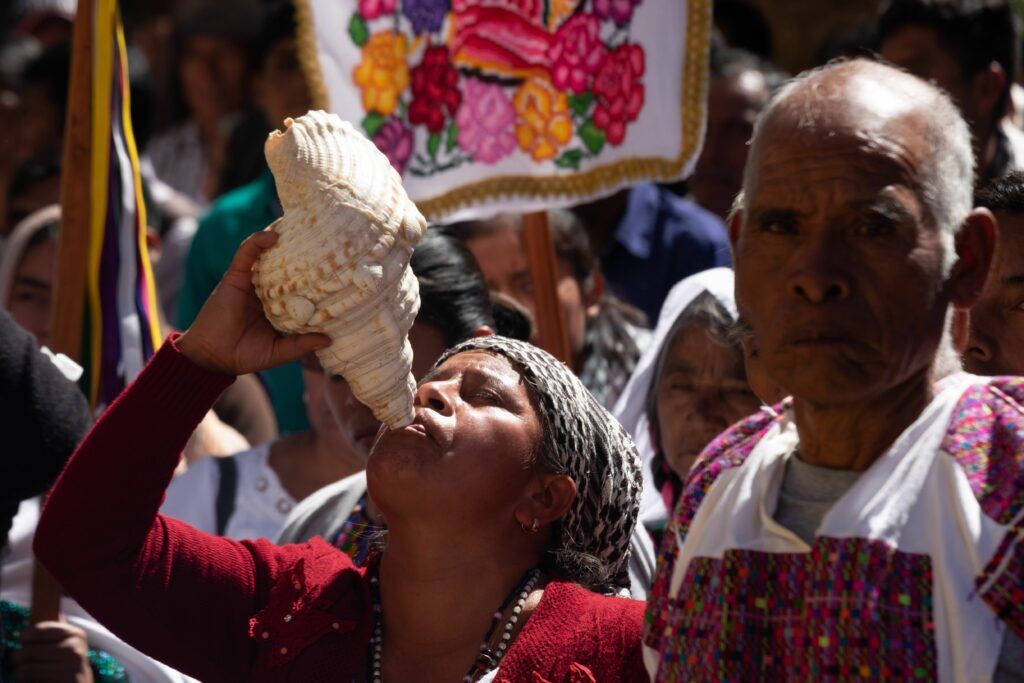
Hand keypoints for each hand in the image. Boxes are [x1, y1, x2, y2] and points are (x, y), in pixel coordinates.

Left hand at [12, 620, 94, 682]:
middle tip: (18, 659)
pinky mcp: (66, 682)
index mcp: (76, 634)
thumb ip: (58, 629)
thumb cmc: (66, 662)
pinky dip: (25, 681)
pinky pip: (30, 680)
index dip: (25, 635)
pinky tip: (32, 680)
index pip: (40, 630)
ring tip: (23, 670)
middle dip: (18, 656)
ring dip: (20, 671)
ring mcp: (71, 668)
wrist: (81, 682)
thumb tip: (52, 609)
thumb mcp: (67, 642)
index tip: (22, 639)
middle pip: (29, 650)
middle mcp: (76, 650)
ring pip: (26, 668)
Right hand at [177, 230, 329, 374]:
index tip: (333, 267)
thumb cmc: (244, 355)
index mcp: (276, 305)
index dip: (311, 276)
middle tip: (322, 239)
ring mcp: (250, 282)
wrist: (213, 357)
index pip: (296, 285)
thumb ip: (301, 346)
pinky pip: (246, 253)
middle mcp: (264, 291)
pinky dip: (258, 241)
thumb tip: (329, 340)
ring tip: (301, 226)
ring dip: (281, 239)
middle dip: (300, 251)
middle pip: (284, 266)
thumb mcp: (279, 351)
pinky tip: (273, 236)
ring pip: (266, 254)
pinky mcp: (235, 277)